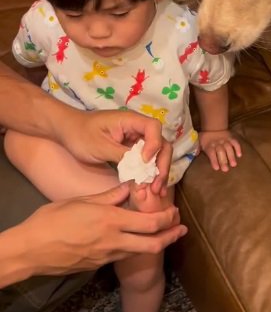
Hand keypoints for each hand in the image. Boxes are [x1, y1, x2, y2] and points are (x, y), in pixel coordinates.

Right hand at [17, 184, 186, 278]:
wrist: (32, 250)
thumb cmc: (52, 220)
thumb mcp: (82, 201)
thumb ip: (109, 195)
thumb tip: (128, 187)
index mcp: (111, 220)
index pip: (150, 222)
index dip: (167, 218)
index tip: (175, 210)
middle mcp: (114, 241)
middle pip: (153, 243)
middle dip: (171, 235)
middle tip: (181, 227)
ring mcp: (106, 256)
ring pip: (140, 252)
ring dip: (155, 243)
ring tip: (164, 234)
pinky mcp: (98, 265)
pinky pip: (123, 255)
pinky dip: (135, 247)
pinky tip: (134, 239)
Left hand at [56, 108, 171, 192]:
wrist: (66, 130)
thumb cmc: (80, 134)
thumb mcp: (99, 146)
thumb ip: (122, 155)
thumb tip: (141, 168)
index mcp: (129, 120)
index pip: (153, 127)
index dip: (154, 145)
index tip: (145, 162)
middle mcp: (137, 128)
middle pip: (161, 142)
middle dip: (162, 164)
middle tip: (156, 186)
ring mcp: (135, 138)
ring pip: (157, 153)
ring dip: (159, 171)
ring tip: (157, 191)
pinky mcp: (132, 149)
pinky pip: (147, 160)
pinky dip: (150, 173)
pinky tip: (151, 188)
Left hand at [198, 130, 241, 171]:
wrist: (213, 127)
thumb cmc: (206, 138)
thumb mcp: (199, 141)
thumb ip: (197, 148)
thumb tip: (194, 154)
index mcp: (209, 145)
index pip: (211, 153)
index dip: (214, 160)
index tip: (216, 168)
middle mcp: (218, 143)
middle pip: (221, 151)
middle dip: (223, 160)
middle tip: (226, 169)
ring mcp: (225, 140)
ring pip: (228, 148)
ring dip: (231, 156)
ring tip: (233, 164)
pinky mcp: (231, 138)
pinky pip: (235, 142)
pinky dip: (238, 148)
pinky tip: (239, 155)